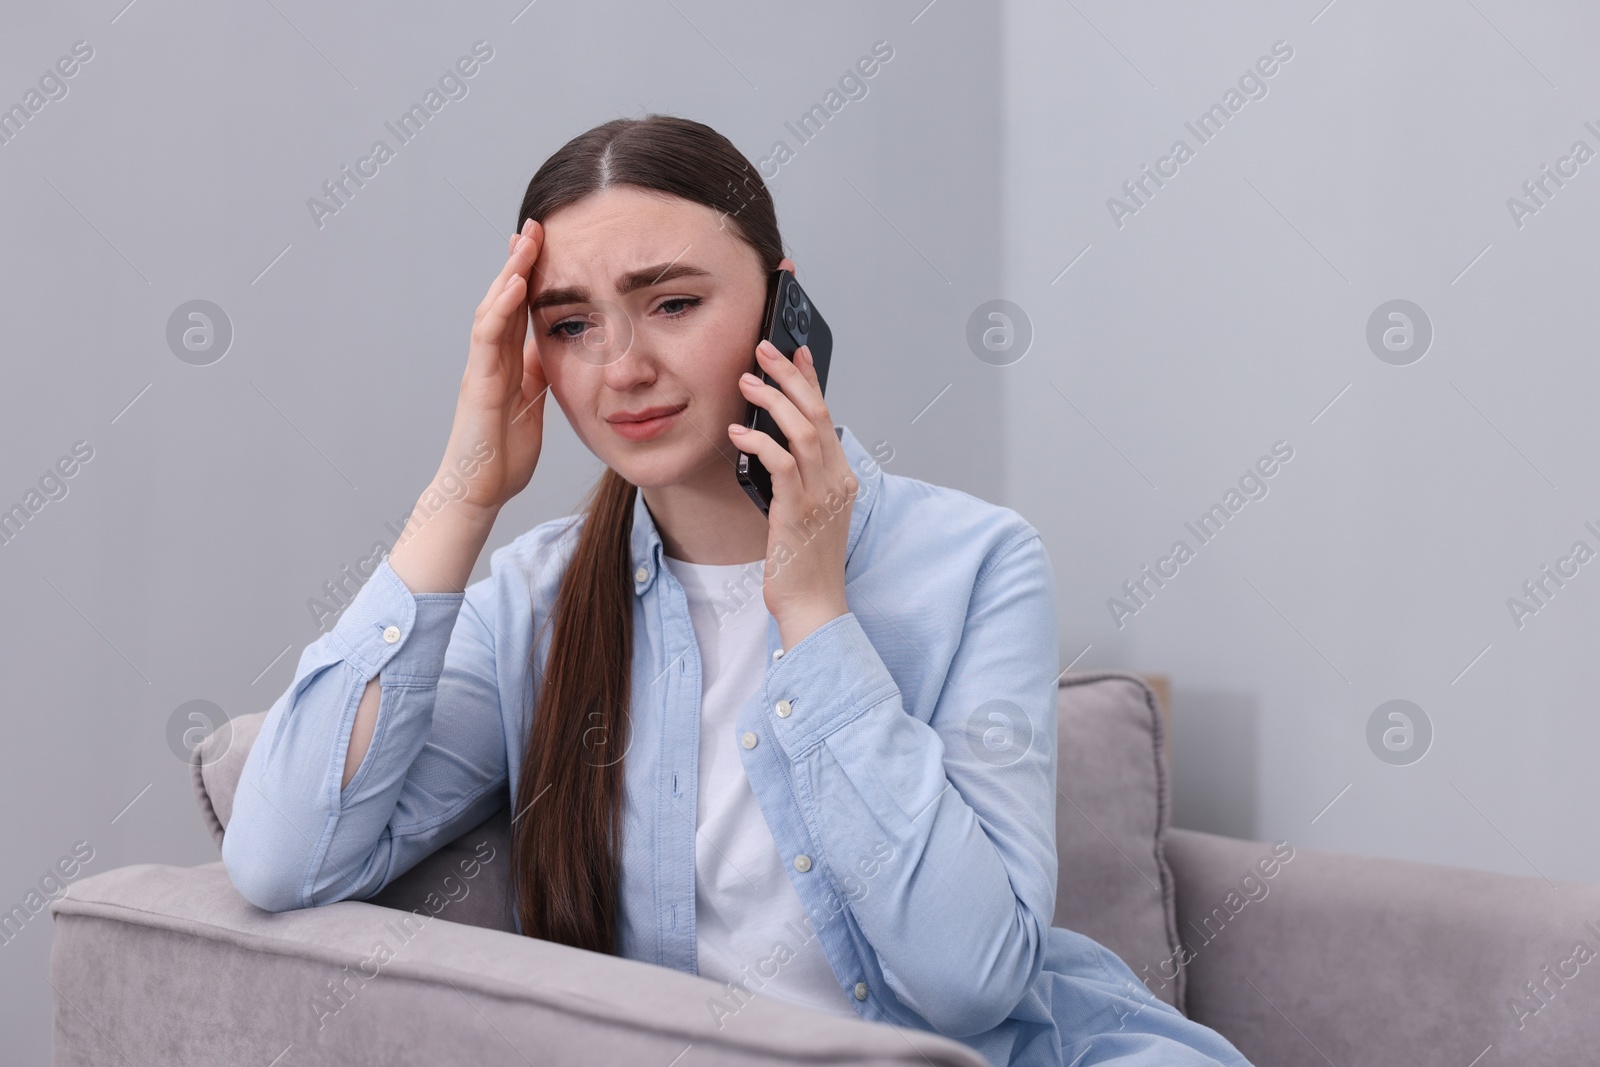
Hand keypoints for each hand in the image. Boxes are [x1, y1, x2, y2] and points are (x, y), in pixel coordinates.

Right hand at [438, 218, 548, 515]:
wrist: (479, 492)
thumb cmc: (502, 455)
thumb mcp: (533, 406)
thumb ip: (538, 376)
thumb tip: (553, 348)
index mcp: (506, 365)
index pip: (518, 310)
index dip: (530, 277)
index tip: (545, 244)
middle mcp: (490, 360)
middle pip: (503, 300)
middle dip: (518, 262)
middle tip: (534, 225)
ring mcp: (480, 370)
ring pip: (492, 310)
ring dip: (509, 274)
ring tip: (525, 241)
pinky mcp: (477, 384)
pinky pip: (487, 340)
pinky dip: (500, 309)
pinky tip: (514, 285)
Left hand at [728, 339, 859, 648]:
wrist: (814, 605)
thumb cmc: (803, 563)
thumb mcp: (805, 511)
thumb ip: (796, 479)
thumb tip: (769, 446)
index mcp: (841, 477)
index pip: (827, 416)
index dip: (811, 380)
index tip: (795, 353)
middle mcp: (836, 479)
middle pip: (816, 412)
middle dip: (789, 375)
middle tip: (763, 350)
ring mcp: (821, 494)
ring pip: (801, 429)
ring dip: (772, 400)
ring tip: (746, 383)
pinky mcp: (799, 510)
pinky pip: (781, 463)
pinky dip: (758, 441)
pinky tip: (737, 433)